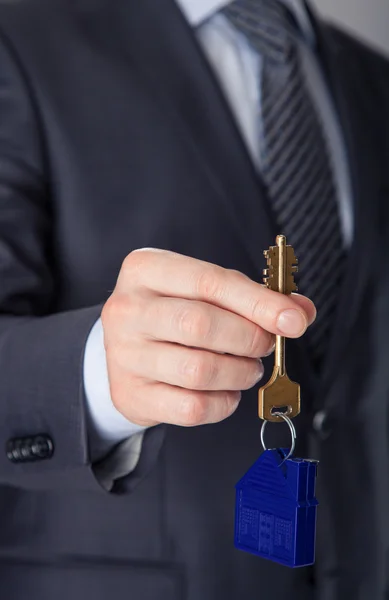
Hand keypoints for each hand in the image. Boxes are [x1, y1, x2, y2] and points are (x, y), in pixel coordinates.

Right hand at [101, 249, 315, 426]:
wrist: (122, 348)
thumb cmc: (171, 311)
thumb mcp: (202, 289)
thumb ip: (249, 296)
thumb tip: (299, 312)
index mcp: (145, 270)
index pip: (210, 282)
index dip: (258, 303)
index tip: (294, 320)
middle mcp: (127, 310)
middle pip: (201, 325)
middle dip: (249, 338)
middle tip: (265, 345)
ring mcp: (124, 355)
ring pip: (198, 370)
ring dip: (239, 373)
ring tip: (247, 368)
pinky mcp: (131, 394)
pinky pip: (191, 408)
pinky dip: (223, 403)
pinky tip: (227, 392)